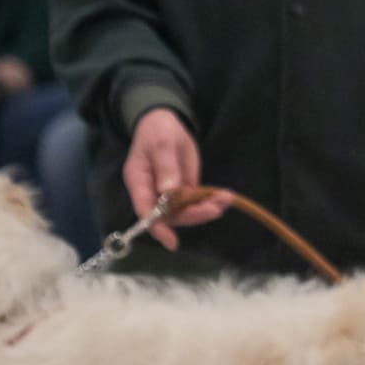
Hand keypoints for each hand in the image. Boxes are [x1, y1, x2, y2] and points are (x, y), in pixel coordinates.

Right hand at [124, 108, 228, 248]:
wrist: (166, 123)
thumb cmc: (158, 131)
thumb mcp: (162, 144)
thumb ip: (165, 166)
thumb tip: (168, 190)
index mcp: (138, 182)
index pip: (145, 211)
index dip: (157, 227)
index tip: (171, 241)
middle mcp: (152, 193)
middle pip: (169, 215)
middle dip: (192, 215)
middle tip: (215, 208)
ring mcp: (168, 193)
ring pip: (185, 211)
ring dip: (205, 209)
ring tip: (226, 199)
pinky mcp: (183, 188)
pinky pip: (195, 202)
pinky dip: (210, 201)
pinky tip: (225, 196)